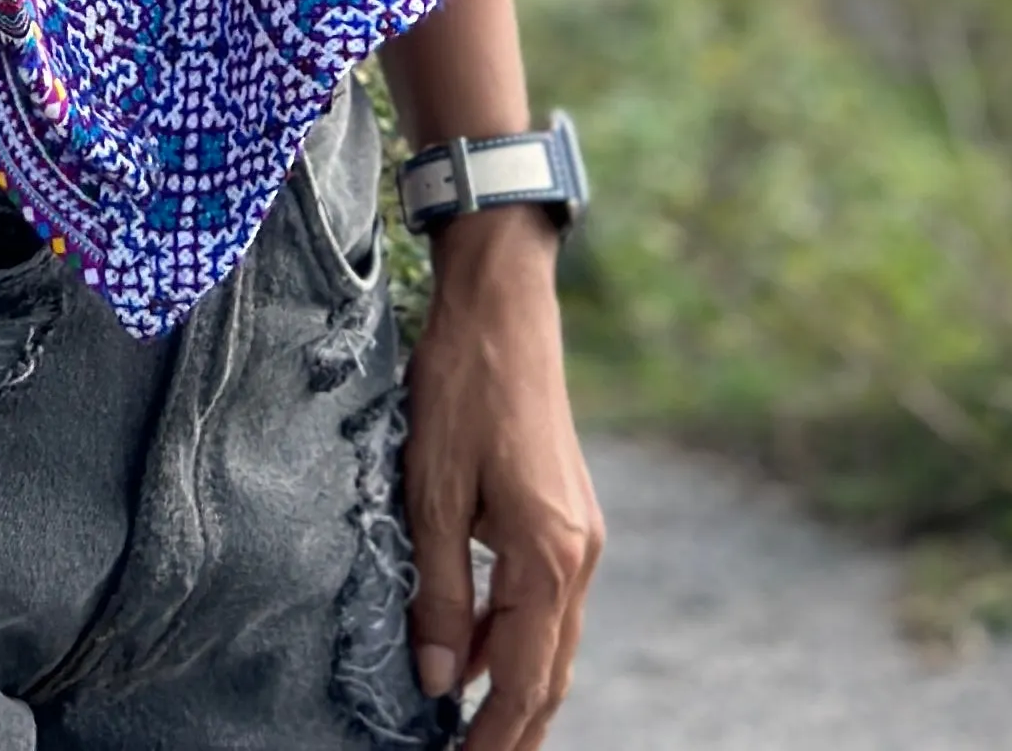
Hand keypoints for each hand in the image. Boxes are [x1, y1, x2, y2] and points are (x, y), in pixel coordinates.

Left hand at [401, 212, 603, 745]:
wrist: (503, 304)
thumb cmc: (461, 389)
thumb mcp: (431, 493)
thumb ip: (439, 594)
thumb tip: (439, 681)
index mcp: (549, 557)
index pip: (523, 684)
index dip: (491, 741)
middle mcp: (579, 556)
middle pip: (550, 676)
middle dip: (512, 733)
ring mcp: (579, 534)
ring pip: (551, 641)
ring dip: (513, 690)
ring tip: (467, 731)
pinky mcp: (565, 513)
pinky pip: (544, 601)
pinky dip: (513, 639)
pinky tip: (474, 652)